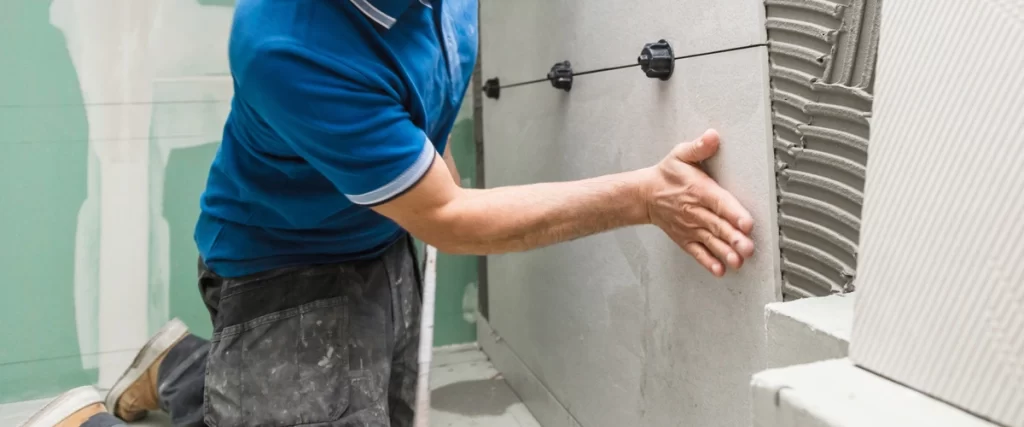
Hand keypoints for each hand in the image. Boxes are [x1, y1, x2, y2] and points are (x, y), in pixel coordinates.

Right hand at [642, 129, 754, 276]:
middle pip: (717, 225)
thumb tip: (712, 136)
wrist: (643, 195)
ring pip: (710, 241)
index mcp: (698, 190)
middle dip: (733, 238)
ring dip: (724, 252)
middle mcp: (695, 211)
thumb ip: (698, 147)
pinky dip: (707, 261)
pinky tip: (719, 270)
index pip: (719, 202)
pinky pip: (697, 252)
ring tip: (737, 261)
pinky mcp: (685, 238)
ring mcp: (690, 227)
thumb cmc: (666, 175)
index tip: (746, 222)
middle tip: (747, 247)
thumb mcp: (680, 155)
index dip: (733, 212)